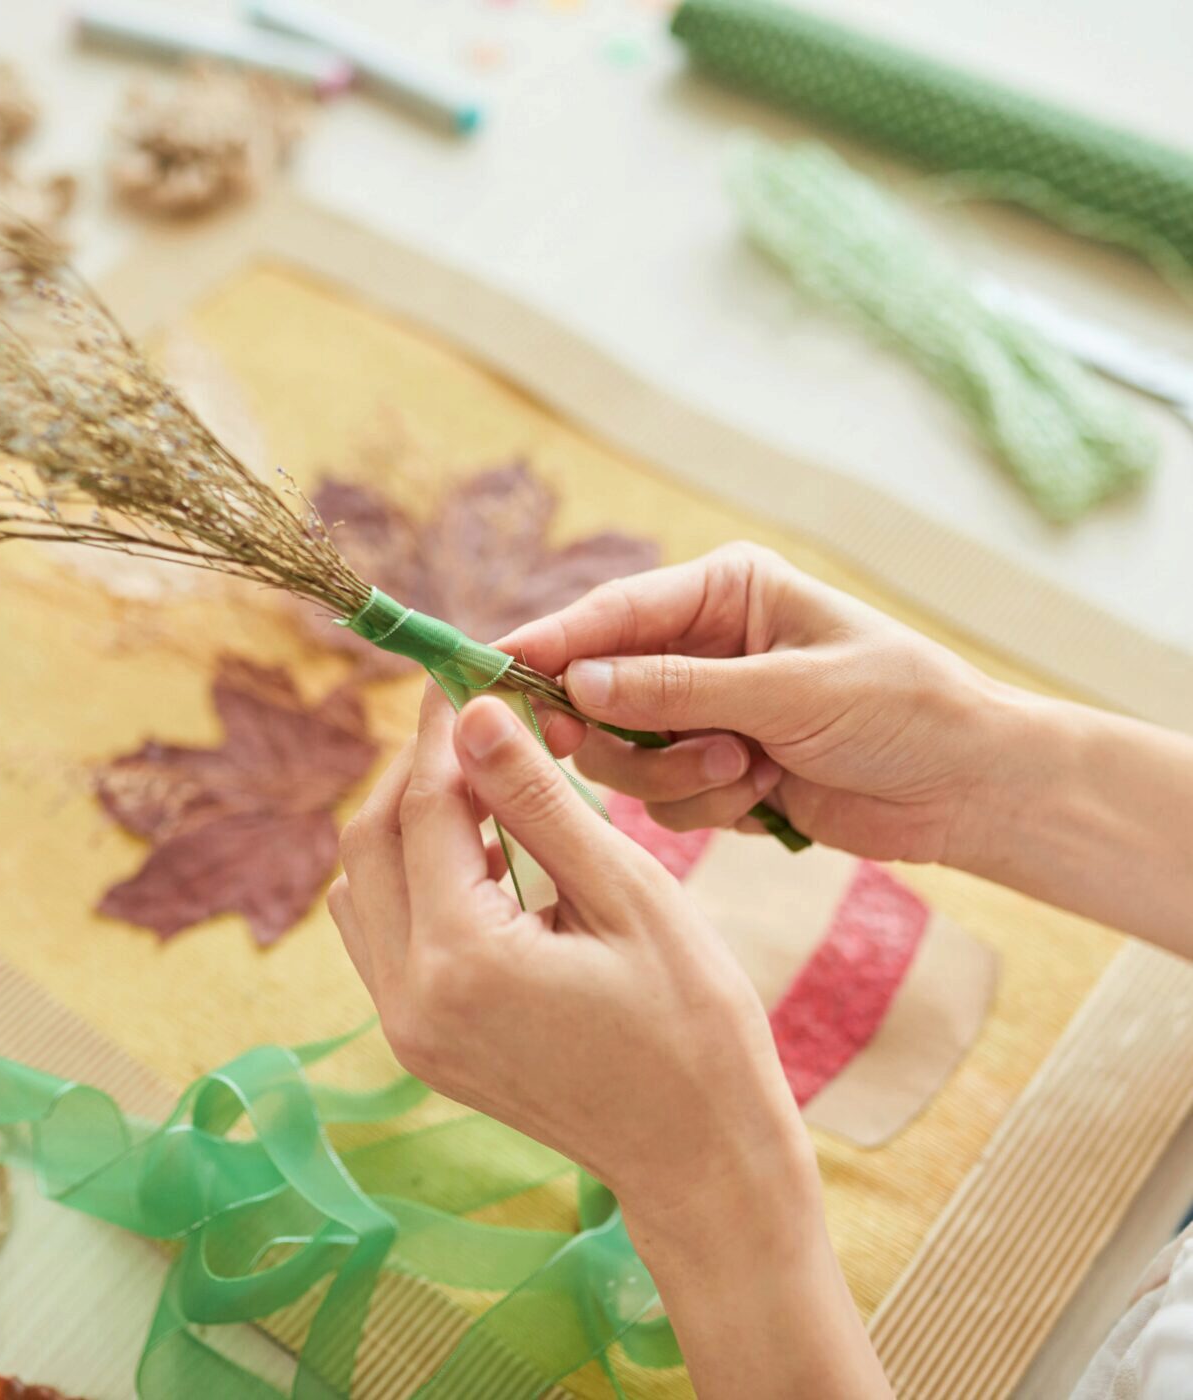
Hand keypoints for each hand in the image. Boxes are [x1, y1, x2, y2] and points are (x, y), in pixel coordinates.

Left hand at [328, 683, 803, 1210]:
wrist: (700, 1158)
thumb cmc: (692, 1025)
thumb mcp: (627, 894)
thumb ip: (538, 801)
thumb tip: (473, 714)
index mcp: (462, 960)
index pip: (423, 807)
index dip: (441, 730)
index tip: (463, 674)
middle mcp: (410, 1000)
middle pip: (369, 844)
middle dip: (416, 772)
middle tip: (475, 726)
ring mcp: (407, 1030)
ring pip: (362, 890)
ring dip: (407, 828)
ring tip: (485, 795)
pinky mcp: (420, 1044)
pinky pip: (382, 938)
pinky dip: (416, 883)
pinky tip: (486, 865)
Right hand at [503, 543, 1008, 863]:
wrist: (968, 787)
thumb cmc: (900, 708)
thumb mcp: (790, 690)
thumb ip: (678, 689)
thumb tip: (577, 683)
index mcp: (724, 594)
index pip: (614, 612)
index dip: (550, 641)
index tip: (492, 670)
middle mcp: (702, 647)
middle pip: (599, 684)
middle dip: (609, 724)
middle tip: (591, 743)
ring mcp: (704, 713)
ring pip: (623, 750)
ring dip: (672, 771)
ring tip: (742, 767)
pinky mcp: (714, 770)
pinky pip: (661, 795)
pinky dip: (701, 802)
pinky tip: (760, 793)